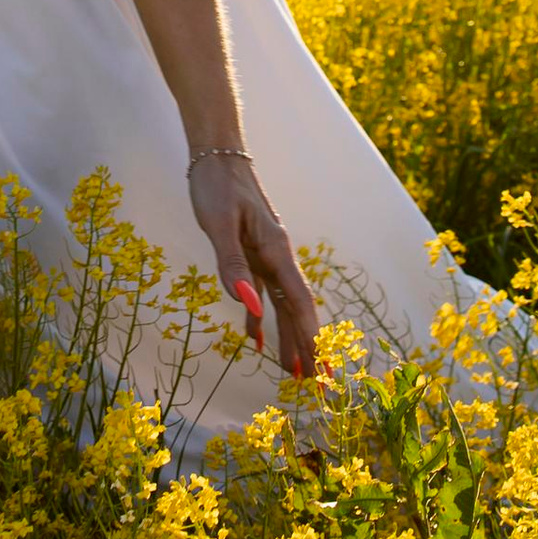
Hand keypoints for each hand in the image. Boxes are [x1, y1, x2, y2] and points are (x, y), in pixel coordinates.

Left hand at [187, 152, 320, 381]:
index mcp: (276, 251)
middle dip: (307, 346)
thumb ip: (233, 266)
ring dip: (288, 338)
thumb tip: (253, 308)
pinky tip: (256, 341)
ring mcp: (265, 256)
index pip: (299, 303)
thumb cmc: (217, 186)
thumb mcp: (220, 224)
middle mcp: (276, 256)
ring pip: (281, 306)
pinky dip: (260, 319)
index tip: (320, 367)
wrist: (217, 155)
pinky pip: (260, 294)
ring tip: (295, 372)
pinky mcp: (250, 254)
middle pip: (296, 310)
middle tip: (318, 383)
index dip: (310, 337)